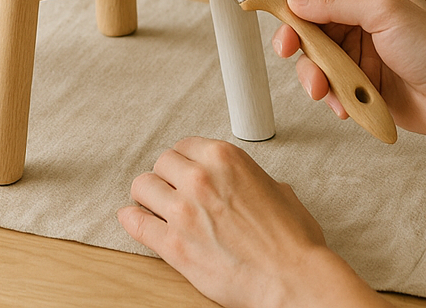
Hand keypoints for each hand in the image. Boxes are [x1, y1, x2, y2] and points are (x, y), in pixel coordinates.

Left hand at [119, 137, 385, 307]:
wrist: (291, 280)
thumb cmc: (292, 242)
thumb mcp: (278, 191)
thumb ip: (251, 179)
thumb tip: (244, 183)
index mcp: (225, 158)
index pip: (184, 145)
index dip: (184, 161)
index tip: (183, 171)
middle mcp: (199, 178)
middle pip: (161, 163)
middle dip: (166, 177)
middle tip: (171, 191)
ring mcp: (182, 211)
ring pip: (142, 187)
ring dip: (148, 196)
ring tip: (154, 206)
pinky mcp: (173, 244)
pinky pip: (136, 223)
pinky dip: (133, 220)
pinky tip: (136, 219)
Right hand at [274, 0, 425, 144]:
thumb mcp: (385, 11)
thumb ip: (337, 3)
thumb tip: (297, 0)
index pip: (319, 4)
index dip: (296, 20)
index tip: (284, 37)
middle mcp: (365, 27)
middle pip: (314, 38)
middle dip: (304, 56)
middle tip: (304, 70)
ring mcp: (365, 59)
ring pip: (320, 68)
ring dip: (319, 81)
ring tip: (328, 94)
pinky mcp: (367, 88)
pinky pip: (335, 92)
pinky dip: (336, 100)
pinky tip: (348, 106)